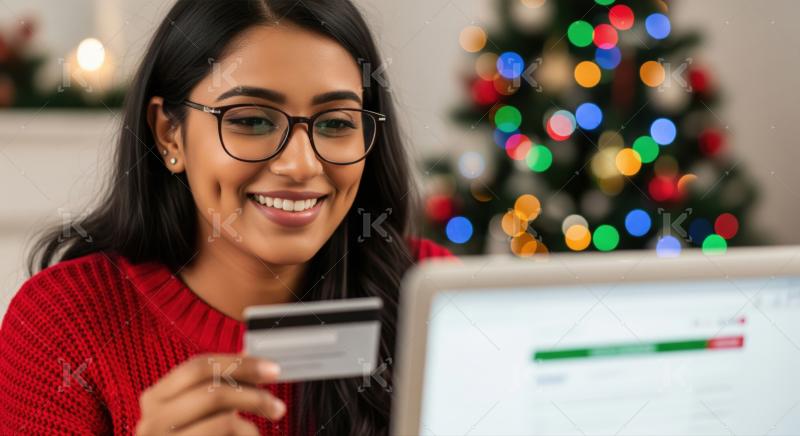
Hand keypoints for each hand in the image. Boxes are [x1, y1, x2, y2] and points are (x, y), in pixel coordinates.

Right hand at [135, 354, 284, 434]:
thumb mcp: (195, 410)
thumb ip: (217, 384)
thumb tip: (247, 355)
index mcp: (155, 398)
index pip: (197, 367)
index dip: (239, 364)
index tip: (272, 369)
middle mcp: (152, 422)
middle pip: (213, 394)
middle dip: (253, 396)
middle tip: (277, 406)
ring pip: (224, 422)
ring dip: (251, 426)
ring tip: (260, 432)